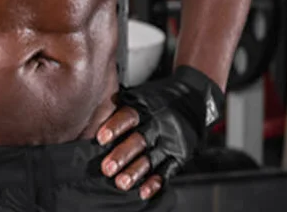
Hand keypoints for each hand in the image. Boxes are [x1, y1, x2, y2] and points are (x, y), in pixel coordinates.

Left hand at [95, 66, 224, 201]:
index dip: (115, 127)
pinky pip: (167, 171)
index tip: (101, 138)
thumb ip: (121, 105)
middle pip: (138, 141)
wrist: (195, 96)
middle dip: (122, 155)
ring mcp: (169, 142)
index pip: (128, 116)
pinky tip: (144, 191)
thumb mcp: (142, 95)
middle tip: (107, 168)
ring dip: (135, 172)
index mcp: (145, 108)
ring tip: (121, 183)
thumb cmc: (160, 98)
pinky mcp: (179, 155)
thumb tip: (90, 112)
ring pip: (151, 159)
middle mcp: (157, 125)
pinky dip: (155, 182)